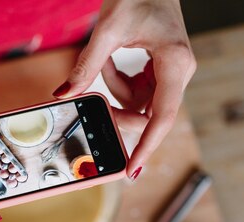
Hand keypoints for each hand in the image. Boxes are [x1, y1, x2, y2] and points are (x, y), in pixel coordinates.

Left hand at [53, 0, 195, 177]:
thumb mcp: (107, 29)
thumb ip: (86, 65)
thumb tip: (65, 94)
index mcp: (174, 64)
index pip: (161, 117)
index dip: (146, 146)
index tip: (132, 169)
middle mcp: (179, 72)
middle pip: (149, 113)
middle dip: (120, 111)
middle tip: (95, 105)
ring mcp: (172, 72)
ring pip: (139, 101)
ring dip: (115, 88)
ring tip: (107, 59)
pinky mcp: (162, 69)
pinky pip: (137, 89)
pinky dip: (119, 80)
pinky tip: (114, 58)